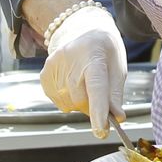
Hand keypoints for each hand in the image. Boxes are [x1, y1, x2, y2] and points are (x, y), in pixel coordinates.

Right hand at [39, 5, 125, 136]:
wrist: (82, 29)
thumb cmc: (104, 52)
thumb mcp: (117, 68)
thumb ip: (116, 94)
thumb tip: (117, 118)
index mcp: (93, 55)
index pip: (96, 87)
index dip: (99, 110)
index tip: (102, 131)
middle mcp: (70, 59)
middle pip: (81, 100)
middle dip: (93, 106)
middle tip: (99, 95)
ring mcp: (54, 66)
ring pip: (69, 104)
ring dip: (80, 103)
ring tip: (85, 82)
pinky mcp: (44, 74)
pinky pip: (58, 101)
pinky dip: (68, 99)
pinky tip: (73, 83)